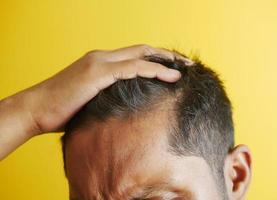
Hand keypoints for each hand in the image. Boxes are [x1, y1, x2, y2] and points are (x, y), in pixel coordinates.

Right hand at [0, 44, 189, 158]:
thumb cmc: (62, 109)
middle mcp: (102, 57)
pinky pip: (133, 68)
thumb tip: (125, 106)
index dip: (156, 60)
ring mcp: (100, 63)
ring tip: (185, 69)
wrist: (35, 109)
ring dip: (166, 61)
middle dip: (167, 56)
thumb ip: (108, 96)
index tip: (174, 68)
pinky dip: (154, 70)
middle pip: (142, 50)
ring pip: (141, 56)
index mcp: (100, 63)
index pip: (135, 56)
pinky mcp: (98, 73)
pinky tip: (170, 77)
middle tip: (186, 64)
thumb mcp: (90, 99)